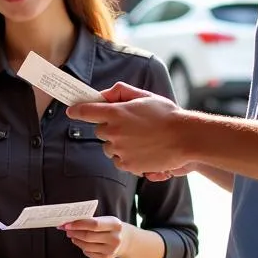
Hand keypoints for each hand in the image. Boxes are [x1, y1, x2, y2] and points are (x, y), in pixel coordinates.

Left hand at [60, 216, 132, 257]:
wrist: (125, 240)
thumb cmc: (110, 227)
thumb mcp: (106, 220)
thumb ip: (90, 220)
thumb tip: (69, 222)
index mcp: (115, 224)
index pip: (94, 224)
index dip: (78, 224)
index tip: (66, 224)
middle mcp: (115, 238)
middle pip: (88, 236)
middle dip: (74, 233)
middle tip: (66, 230)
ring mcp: (111, 250)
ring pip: (87, 246)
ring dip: (76, 240)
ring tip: (72, 235)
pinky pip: (89, 253)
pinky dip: (82, 247)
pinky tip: (81, 243)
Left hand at [67, 82, 195, 175]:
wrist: (185, 138)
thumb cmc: (167, 115)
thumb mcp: (144, 96)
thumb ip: (121, 92)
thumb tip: (104, 95)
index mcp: (116, 112)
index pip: (87, 111)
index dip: (77, 111)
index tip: (72, 111)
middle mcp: (114, 131)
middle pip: (100, 131)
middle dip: (110, 128)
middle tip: (129, 126)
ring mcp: (120, 149)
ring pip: (108, 147)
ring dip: (117, 144)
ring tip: (139, 140)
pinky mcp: (127, 164)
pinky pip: (118, 161)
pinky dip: (125, 157)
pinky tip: (141, 151)